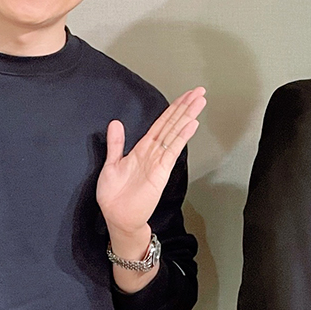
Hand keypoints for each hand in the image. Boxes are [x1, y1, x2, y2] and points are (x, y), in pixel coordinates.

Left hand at [96, 87, 205, 239]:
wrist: (117, 217)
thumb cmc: (114, 196)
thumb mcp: (110, 164)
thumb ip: (116, 143)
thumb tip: (116, 123)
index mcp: (142, 149)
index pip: (161, 123)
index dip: (172, 108)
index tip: (185, 96)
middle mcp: (153, 152)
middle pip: (172, 124)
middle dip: (185, 107)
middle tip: (199, 92)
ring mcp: (159, 161)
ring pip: (175, 133)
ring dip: (187, 116)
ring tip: (200, 101)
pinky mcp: (161, 171)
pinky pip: (172, 150)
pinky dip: (182, 136)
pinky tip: (191, 124)